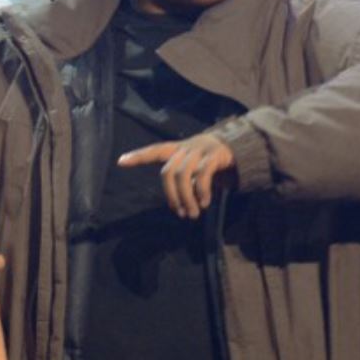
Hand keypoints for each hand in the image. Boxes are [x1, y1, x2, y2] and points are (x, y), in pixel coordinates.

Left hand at [119, 132, 235, 219]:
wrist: (239, 145)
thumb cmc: (211, 161)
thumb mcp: (196, 169)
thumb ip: (186, 182)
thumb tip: (181, 204)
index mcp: (178, 149)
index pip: (154, 151)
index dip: (138, 156)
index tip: (120, 161)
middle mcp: (186, 148)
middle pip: (168, 172)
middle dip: (172, 196)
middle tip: (180, 213)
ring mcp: (200, 150)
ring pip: (183, 175)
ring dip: (186, 198)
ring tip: (193, 213)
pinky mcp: (215, 156)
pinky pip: (202, 175)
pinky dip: (201, 191)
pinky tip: (205, 202)